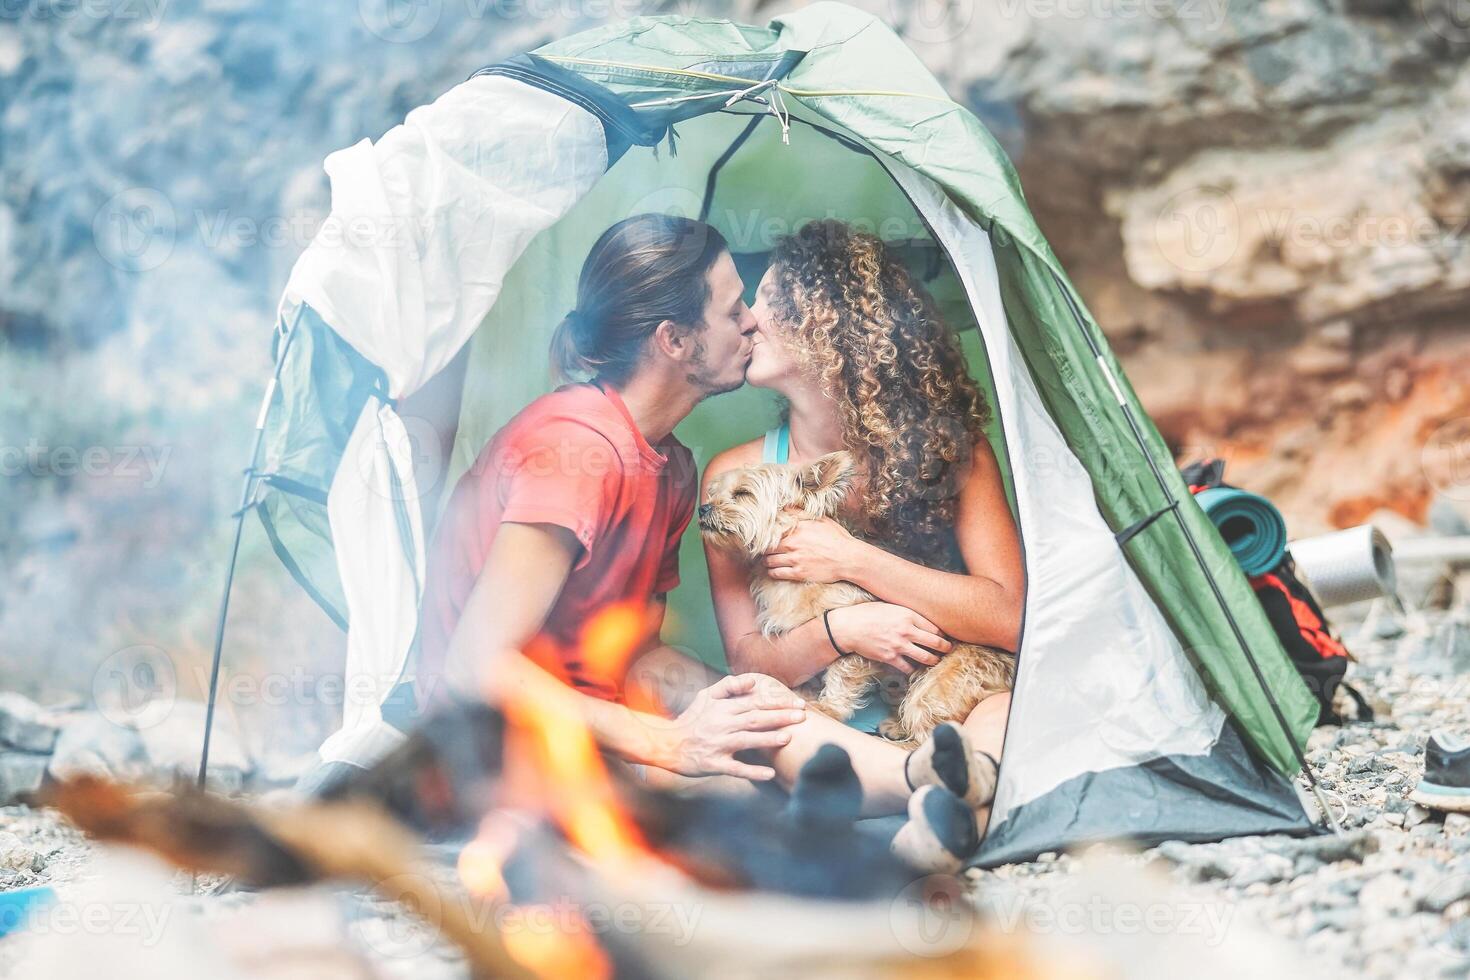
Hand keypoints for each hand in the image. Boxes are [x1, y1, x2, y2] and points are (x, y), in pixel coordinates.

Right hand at [666, 674, 806, 780]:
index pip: (755, 702)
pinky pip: (735, 768)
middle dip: (780, 717)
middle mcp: (722, 724)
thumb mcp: (706, 696)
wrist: (668, 744)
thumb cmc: (692, 719)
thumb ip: (729, 686)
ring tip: (788, 738)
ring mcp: (718, 745)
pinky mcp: (713, 764)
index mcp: (723, 708)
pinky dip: (752, 772)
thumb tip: (753, 681)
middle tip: (802, 717)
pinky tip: (769, 774)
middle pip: (755, 719)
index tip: (798, 703)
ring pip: (746, 740)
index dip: (777, 702)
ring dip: (768, 739)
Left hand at [764, 517, 860, 583]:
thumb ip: (801, 513)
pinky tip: (774, 571)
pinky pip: (777, 574)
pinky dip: (772, 572)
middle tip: (765, 551)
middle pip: (767, 547)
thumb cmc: (837, 538)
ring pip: (769, 561)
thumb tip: (786, 507)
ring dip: (767, 562)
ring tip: (768, 561)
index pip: (771, 531)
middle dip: (765, 549)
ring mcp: (795, 560)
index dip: (766, 535)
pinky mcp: (799, 573)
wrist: (849, 558)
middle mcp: (793, 544)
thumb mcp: (821, 520)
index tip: (764, 538)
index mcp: (797, 529)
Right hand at [825, 602, 952, 674]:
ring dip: (934, 661)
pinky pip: (908, 667)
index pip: (935, 627)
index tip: (946, 636)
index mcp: (908, 615)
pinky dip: (913, 669)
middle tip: (949, 649)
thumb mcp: (891, 606)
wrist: (848, 627)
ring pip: (926, 658)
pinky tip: (915, 668)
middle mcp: (906, 631)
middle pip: (935, 643)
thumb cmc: (868, 613)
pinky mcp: (890, 658)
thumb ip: (908, 613)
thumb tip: (922, 620)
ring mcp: (899, 646)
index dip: (943, 633)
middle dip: (946, 648)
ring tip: (936, 660)